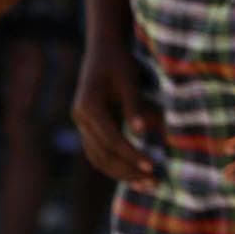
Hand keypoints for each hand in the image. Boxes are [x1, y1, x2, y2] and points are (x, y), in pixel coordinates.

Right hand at [73, 37, 161, 188]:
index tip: (152, 165)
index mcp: (88, 107)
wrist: (102, 49)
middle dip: (127, 171)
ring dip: (121, 173)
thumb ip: (135, 106)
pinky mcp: (88, 126)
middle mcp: (80, 118)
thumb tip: (141, 132)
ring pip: (97, 158)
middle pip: (102, 154)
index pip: (111, 139)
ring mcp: (81, 124)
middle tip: (154, 183)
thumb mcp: (129, 81)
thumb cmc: (119, 62)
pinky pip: (98, 152)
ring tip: (147, 184)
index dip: (131, 154)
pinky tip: (134, 173)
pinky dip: (115, 164)